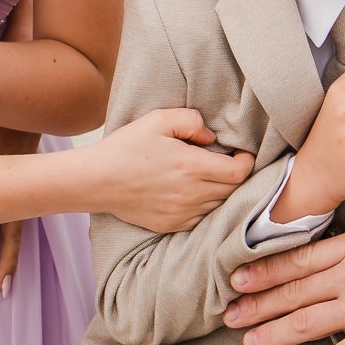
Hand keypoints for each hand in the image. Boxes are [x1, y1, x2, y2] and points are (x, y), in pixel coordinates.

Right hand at [91, 108, 252, 232]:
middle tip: (227, 161)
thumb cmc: (126, 147)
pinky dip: (205, 206)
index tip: (240, 152)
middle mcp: (191, 194)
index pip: (239, 172)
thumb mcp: (158, 119)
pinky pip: (202, 219)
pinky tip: (194, 192)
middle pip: (234, 190)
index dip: (247, 160)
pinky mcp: (172, 225)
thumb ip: (191, 120)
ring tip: (209, 176)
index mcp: (191, 167)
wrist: (97, 180)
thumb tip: (212, 137)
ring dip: (222, 191)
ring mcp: (182, 213)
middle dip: (237, 175)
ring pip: (220, 205)